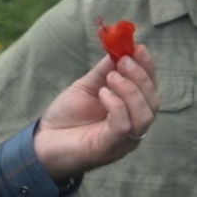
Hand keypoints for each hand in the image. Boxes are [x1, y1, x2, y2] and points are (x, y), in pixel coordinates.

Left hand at [32, 45, 157, 181]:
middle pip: (153, 101)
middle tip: (123, 61)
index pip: (151, 88)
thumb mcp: (87, 86)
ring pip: (144, 115)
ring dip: (131, 90)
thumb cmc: (67, 116)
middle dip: (141, 77)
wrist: (44, 140)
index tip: (138, 48)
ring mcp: (124, 140)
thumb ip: (105, 70)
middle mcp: (133, 126)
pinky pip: (124, 127)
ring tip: (110, 77)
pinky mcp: (109, 148)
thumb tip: (121, 48)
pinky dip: (116, 106)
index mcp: (131, 110)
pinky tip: (102, 94)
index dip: (148, 67)